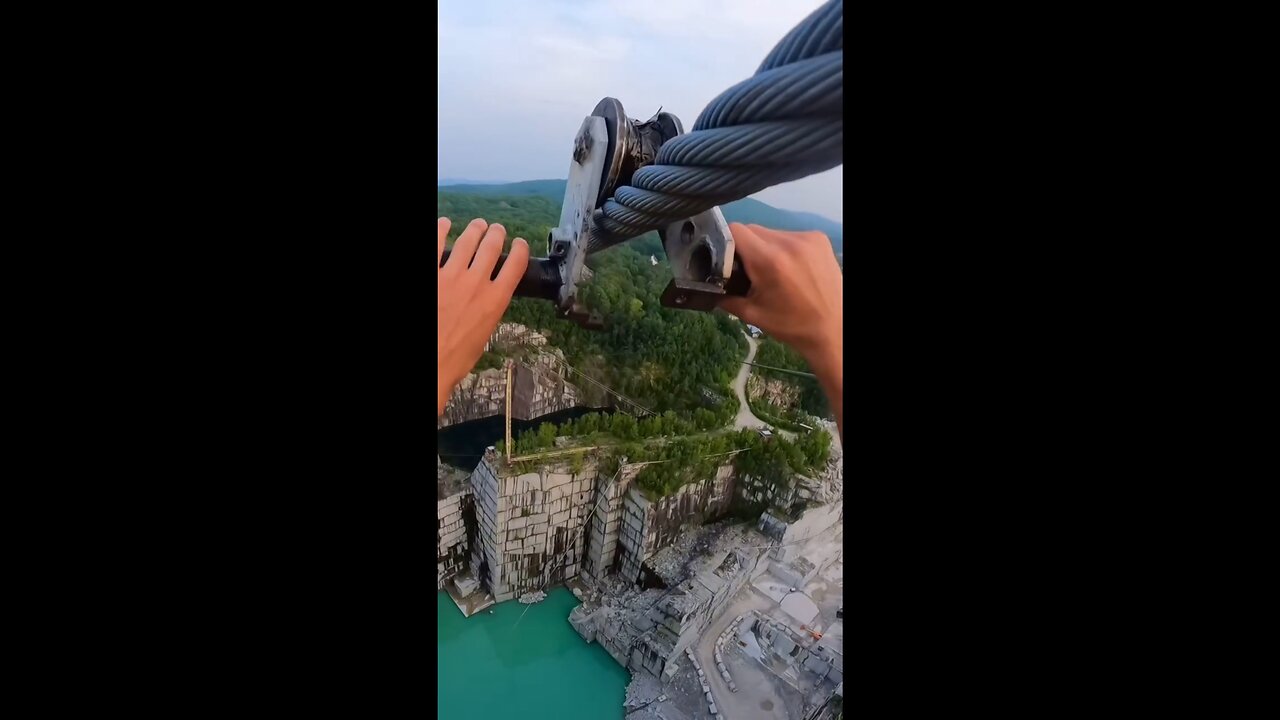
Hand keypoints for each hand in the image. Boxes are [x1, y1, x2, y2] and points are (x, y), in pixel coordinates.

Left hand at [438, 218, 528, 415]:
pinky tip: (445, 224)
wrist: (431, 364)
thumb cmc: (454, 359)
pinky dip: (441, 229)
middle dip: (497, 233)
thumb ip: (487, 312)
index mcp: (495, 300)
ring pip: (467, 241)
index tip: (520, 244)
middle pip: (492, 246)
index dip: (521, 249)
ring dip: (475, 229)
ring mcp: (450, 276)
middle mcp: (476, 283)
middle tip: (496, 230)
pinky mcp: (431, 274)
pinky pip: (436, 243)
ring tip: (477, 225)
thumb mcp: (483, 336)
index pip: (516, 264)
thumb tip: (487, 301)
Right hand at [720, 223, 842, 438]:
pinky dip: (782, 248)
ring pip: (770, 232)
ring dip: (763, 247)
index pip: (735, 231)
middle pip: (752, 230)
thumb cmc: (791, 326)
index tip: (723, 257)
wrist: (834, 329)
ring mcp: (807, 238)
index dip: (724, 241)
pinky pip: (789, 235)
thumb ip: (724, 295)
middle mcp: (789, 242)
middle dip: (743, 247)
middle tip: (745, 270)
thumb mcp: (751, 313)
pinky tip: (788, 267)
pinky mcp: (819, 239)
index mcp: (769, 260)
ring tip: (770, 271)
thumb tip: (705, 284)